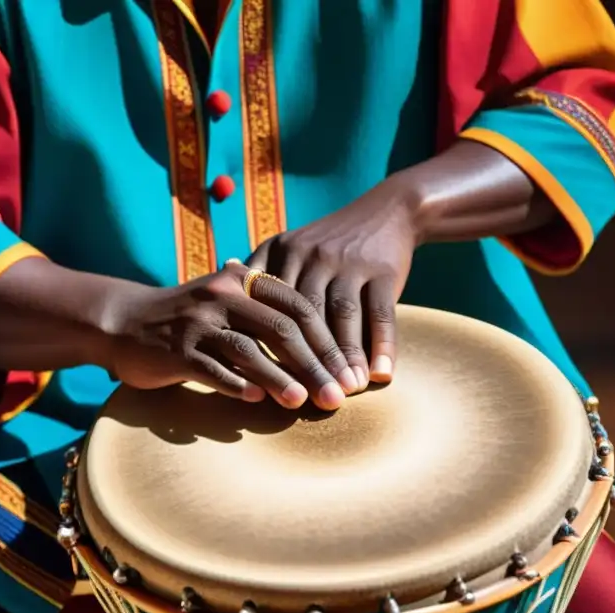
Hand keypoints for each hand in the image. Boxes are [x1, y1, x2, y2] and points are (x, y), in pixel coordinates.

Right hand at [105, 262, 359, 409]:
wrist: (123, 322)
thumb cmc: (187, 320)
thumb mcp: (228, 304)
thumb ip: (267, 316)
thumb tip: (324, 353)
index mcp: (243, 281)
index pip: (298, 307)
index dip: (328, 341)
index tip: (350, 373)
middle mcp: (223, 296)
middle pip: (280, 329)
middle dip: (313, 365)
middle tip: (337, 396)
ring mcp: (197, 322)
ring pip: (248, 350)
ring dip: (279, 378)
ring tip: (302, 402)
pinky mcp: (175, 350)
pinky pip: (210, 369)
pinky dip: (235, 384)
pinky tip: (254, 400)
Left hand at [247, 180, 418, 386]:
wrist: (386, 212)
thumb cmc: (327, 244)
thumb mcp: (287, 249)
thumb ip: (258, 277)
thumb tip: (228, 310)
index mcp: (280, 253)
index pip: (268, 306)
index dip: (266, 346)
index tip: (263, 382)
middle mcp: (311, 255)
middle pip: (305, 316)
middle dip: (307, 360)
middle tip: (310, 398)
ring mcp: (348, 261)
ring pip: (343, 317)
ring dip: (345, 358)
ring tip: (346, 392)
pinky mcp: (383, 268)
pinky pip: (381, 312)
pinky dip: (382, 345)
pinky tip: (380, 375)